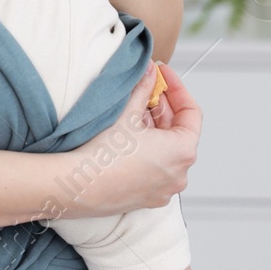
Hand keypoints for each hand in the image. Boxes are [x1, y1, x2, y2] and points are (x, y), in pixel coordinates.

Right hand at [52, 61, 199, 219]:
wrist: (79, 186)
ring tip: (132, 111)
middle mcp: (180, 173)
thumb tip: (150, 73)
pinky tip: (127, 137)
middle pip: (178, 131)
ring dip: (153, 128)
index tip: (163, 75)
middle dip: (162, 107)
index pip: (191, 112)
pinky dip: (147, 149)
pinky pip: (155, 167)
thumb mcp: (127, 114)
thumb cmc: (105, 156)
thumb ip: (144, 89)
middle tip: (145, 88)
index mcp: (183, 152)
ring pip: (166, 150)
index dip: (177, 88)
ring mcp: (165, 188)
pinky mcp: (148, 196)